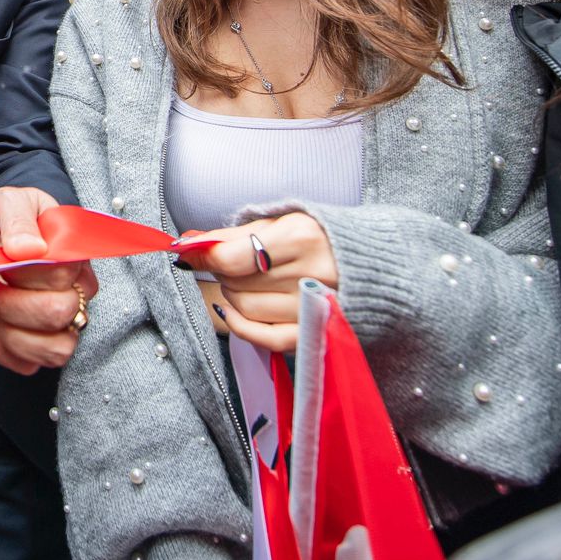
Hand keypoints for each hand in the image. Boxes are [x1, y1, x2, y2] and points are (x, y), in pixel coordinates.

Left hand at [0, 186, 98, 373]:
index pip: (60, 277)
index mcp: (74, 257)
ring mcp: (64, 322)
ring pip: (53, 351)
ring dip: (9, 332)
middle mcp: (78, 293)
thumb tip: (29, 248)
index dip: (24, 274)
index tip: (1, 261)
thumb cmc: (10, 217)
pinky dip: (1, 349)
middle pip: (57, 316)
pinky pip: (28, 364)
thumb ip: (18, 219)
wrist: (0, 232)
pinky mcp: (42, 343)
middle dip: (10, 303)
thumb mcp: (9, 202)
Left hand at [178, 212, 338, 353]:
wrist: (375, 265)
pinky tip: (232, 310)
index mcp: (303, 237)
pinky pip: (264, 338)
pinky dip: (240, 325)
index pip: (232, 256)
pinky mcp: (315, 333)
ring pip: (245, 308)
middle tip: (230, 261)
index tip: (186, 250)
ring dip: (232, 294)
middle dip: (222, 271)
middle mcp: (311, 274)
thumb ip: (235, 233)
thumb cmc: (323, 238)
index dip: (201, 255)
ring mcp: (314, 308)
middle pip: (236, 282)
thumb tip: (189, 241)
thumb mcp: (283, 221)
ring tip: (246, 280)